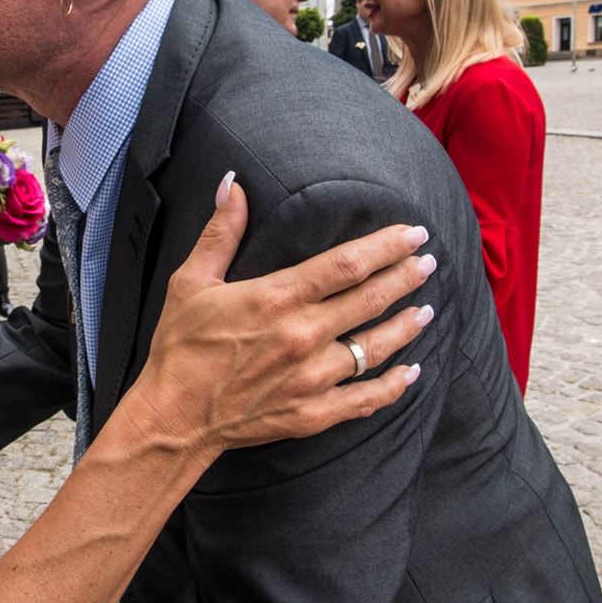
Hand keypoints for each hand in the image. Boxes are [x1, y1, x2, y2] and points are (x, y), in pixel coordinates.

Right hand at [126, 174, 435, 456]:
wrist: (172, 419)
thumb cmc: (180, 347)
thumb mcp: (191, 281)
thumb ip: (221, 232)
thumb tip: (232, 183)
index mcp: (278, 298)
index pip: (347, 264)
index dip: (386, 246)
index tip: (414, 234)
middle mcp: (303, 336)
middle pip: (370, 300)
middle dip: (405, 278)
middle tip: (429, 263)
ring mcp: (312, 378)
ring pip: (376, 348)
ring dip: (406, 326)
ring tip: (427, 310)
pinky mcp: (313, 414)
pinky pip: (366, 399)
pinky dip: (394, 386)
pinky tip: (412, 372)